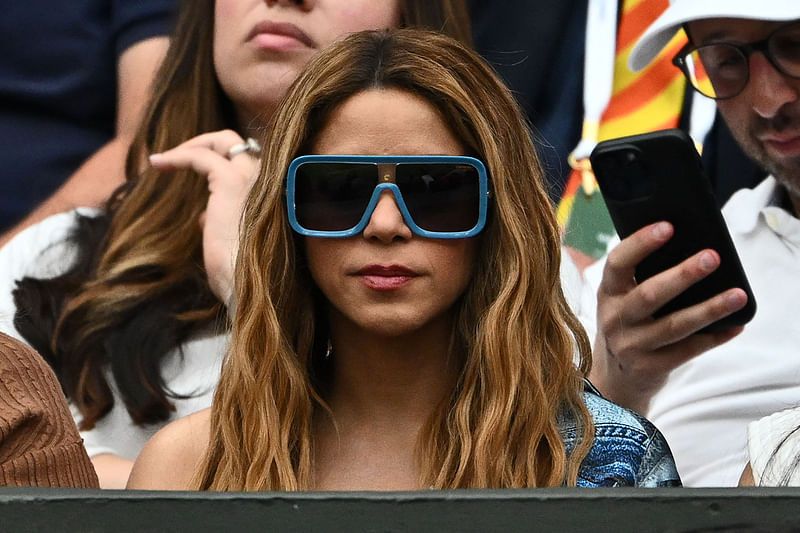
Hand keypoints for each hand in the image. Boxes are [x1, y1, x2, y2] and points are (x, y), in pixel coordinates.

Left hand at [148, 130, 260, 305]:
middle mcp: (268, 180)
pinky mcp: (231, 182)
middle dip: (206, 144)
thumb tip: (205, 217)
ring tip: (162, 161)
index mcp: (273, 194)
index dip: (218, 162)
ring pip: (222, 141)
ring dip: (190, 146)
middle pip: (237, 143)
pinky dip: (178, 156)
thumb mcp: (232, 243)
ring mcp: (252, 178)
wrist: (249, 287)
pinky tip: (158, 163)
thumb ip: (222, 222)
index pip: (246, 161)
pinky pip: (200, 156)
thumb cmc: (241, 274)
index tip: (190, 173)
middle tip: (177, 157)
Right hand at [589, 221, 747, 413]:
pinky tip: (735, 325)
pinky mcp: (650, 368)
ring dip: (708, 309)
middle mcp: (615, 319)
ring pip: (674, 325)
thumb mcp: (622, 300)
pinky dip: (715, 337)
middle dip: (682, 275)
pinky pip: (688, 351)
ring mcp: (632, 346)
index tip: (667, 227)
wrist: (615, 378)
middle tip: (712, 257)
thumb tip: (692, 249)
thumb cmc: (628, 325)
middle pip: (649, 294)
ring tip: (737, 295)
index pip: (618, 263)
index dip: (640, 244)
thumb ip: (641, 278)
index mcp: (608, 293)